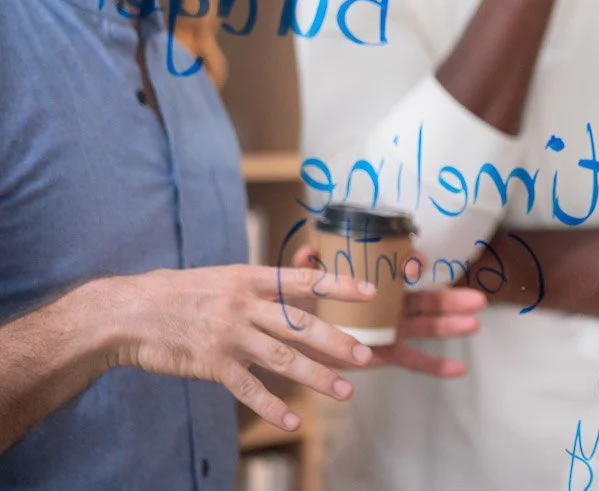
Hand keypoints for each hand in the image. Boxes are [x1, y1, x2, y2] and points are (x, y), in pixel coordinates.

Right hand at [99, 265, 376, 432]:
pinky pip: (248, 388)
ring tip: (345, 391)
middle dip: (337, 342)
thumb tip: (301, 294)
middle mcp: (243, 305)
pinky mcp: (211, 363)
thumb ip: (260, 288)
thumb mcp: (223, 278)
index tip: (371, 292)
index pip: (303, 281)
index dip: (339, 286)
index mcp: (249, 279)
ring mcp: (228, 335)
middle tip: (366, 357)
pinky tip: (293, 420)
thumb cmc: (178, 293)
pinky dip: (272, 406)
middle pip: (301, 325)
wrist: (127, 313)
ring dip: (317, 376)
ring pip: (282, 358)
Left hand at [290, 246, 485, 376]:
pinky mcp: (385, 354)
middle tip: (479, 300)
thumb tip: (309, 254)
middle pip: (427, 299)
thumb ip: (308, 267)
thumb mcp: (305, 280)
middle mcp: (390, 303)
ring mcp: (391, 329)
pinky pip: (413, 360)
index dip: (414, 266)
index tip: (415, 270)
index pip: (402, 268)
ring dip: (452, 325)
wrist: (294, 334)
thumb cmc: (305, 301)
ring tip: (475, 324)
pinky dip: (435, 365)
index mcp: (376, 280)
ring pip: (427, 327)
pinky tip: (459, 369)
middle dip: (453, 299)